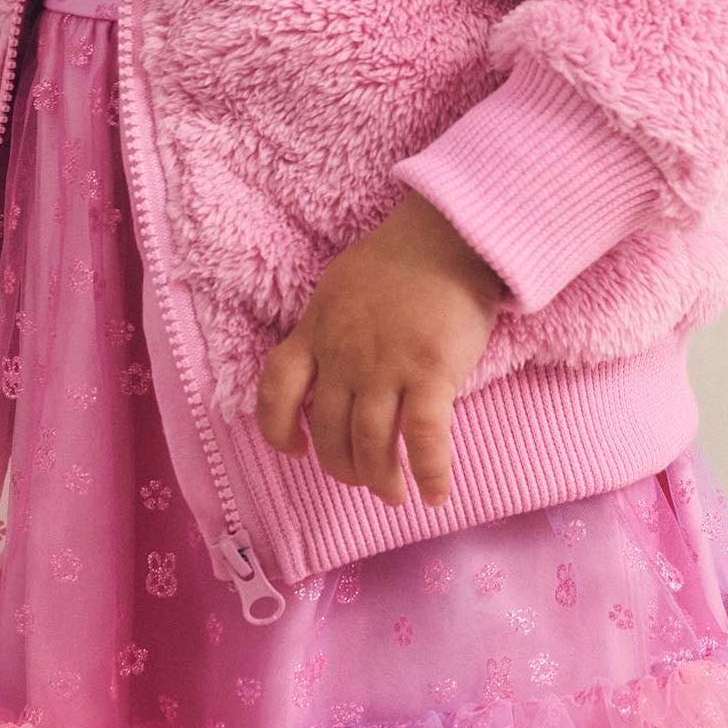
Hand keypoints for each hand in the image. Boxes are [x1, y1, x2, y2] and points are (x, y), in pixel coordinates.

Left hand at [255, 192, 508, 508]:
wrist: (451, 232)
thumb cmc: (403, 255)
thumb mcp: (343, 284)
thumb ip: (331, 325)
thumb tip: (333, 358)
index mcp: (316, 331)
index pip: (275, 389)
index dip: (277, 428)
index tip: (295, 450)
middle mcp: (343, 356)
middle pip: (328, 431)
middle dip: (343, 467)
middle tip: (363, 480)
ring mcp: (385, 367)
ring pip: (371, 443)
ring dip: (381, 479)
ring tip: (395, 495)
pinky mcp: (430, 373)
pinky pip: (425, 438)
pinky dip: (430, 473)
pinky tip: (437, 494)